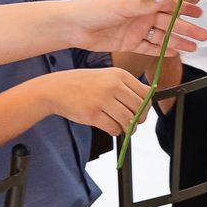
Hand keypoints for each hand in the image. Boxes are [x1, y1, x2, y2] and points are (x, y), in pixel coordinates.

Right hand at [37, 67, 151, 135]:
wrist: (56, 88)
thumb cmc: (83, 84)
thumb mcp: (107, 76)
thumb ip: (127, 85)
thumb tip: (149, 96)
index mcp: (119, 75)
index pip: (146, 93)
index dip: (146, 106)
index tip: (141, 111)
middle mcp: (113, 86)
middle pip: (140, 108)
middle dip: (139, 119)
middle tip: (132, 122)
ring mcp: (102, 100)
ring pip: (128, 121)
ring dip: (128, 128)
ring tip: (122, 127)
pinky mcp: (93, 115)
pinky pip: (114, 128)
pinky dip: (115, 131)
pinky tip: (110, 128)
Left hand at [65, 0, 205, 55]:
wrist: (73, 26)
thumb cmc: (93, 9)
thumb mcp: (120, 4)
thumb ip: (144, 4)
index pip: (167, 2)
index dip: (184, 7)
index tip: (199, 12)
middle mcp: (141, 13)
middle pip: (169, 20)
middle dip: (186, 27)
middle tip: (204, 34)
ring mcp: (137, 28)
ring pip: (163, 35)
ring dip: (179, 40)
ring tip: (195, 46)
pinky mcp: (131, 43)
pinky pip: (151, 47)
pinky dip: (163, 50)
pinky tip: (176, 52)